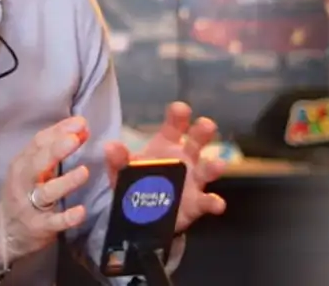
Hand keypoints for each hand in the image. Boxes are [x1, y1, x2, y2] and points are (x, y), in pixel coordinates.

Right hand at [0, 117, 91, 264]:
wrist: (5, 232)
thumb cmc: (26, 191)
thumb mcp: (36, 168)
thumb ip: (57, 148)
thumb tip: (82, 129)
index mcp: (23, 163)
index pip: (39, 143)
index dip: (59, 131)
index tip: (80, 122)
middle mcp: (23, 182)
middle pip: (37, 164)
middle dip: (56, 151)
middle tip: (75, 140)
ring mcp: (29, 205)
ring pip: (46, 192)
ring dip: (66, 182)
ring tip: (84, 172)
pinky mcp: (38, 226)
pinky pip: (53, 222)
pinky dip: (67, 217)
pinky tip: (81, 211)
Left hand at [104, 102, 226, 233]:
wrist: (141, 219)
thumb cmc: (137, 185)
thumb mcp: (123, 172)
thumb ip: (118, 160)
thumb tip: (110, 146)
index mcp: (167, 146)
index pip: (175, 125)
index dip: (179, 115)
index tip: (181, 109)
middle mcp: (185, 158)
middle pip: (197, 140)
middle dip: (203, 131)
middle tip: (206, 125)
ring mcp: (193, 180)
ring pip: (207, 169)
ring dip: (214, 166)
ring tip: (218, 165)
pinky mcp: (197, 203)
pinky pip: (208, 201)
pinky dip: (214, 202)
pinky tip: (217, 204)